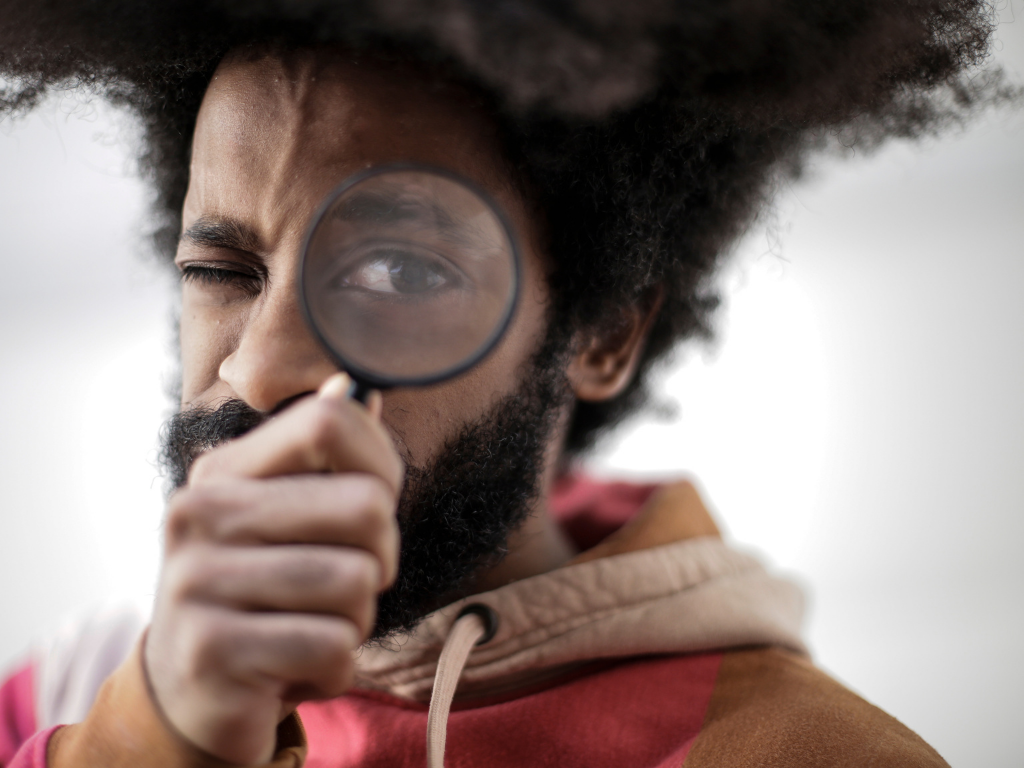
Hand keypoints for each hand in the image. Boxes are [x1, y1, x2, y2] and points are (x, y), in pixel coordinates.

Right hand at [145, 375, 402, 764]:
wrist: (190, 693)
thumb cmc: (261, 593)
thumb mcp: (283, 518)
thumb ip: (319, 456)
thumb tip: (350, 387)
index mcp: (222, 473)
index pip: (328, 422)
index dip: (381, 462)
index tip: (376, 503)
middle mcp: (200, 514)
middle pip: (365, 506)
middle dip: (381, 556)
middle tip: (346, 584)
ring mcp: (197, 582)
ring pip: (356, 583)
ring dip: (356, 620)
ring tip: (311, 628)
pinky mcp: (210, 651)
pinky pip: (334, 647)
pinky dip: (335, 669)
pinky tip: (293, 670)